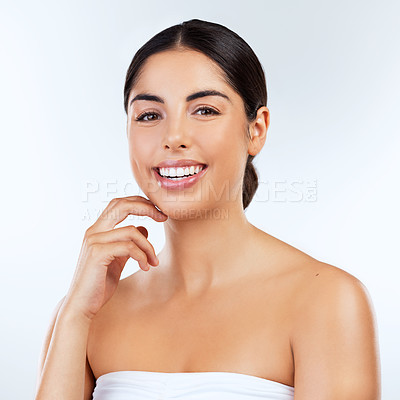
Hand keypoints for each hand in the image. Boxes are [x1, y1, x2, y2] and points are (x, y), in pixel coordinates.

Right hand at [60, 196, 167, 320]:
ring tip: (154, 261)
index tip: (159, 212)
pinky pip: (128, 247)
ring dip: (149, 246)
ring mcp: (94, 241)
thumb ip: (128, 243)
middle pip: (122, 205)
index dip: (139, 202)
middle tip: (164, 217)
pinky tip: (146, 267)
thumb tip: (144, 228)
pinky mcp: (97, 254)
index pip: (118, 203)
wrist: (82, 306)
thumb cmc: (99, 284)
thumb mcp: (118, 259)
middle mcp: (93, 231)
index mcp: (97, 230)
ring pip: (131, 231)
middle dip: (147, 207)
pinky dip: (142, 256)